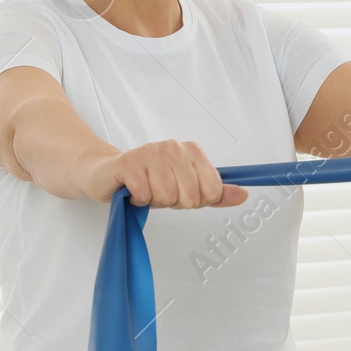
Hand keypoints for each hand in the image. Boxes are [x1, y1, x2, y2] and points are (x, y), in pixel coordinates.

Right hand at [80, 139, 248, 207]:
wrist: (106, 174)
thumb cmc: (149, 181)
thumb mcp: (187, 188)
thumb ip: (215, 193)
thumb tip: (244, 195)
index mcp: (192, 150)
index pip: (212, 190)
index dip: (196, 201)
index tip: (180, 193)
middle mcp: (173, 147)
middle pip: (191, 196)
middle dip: (174, 203)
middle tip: (159, 193)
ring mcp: (150, 152)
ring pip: (168, 197)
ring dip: (155, 201)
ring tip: (145, 190)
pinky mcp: (128, 163)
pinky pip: (145, 195)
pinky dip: (138, 201)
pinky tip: (132, 190)